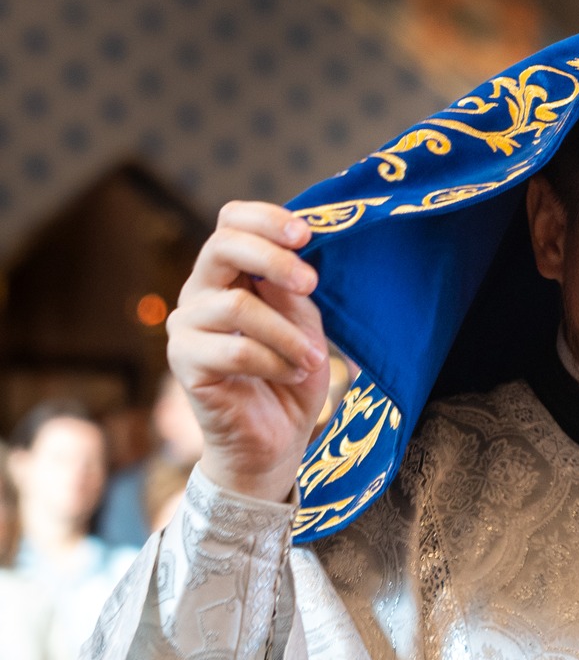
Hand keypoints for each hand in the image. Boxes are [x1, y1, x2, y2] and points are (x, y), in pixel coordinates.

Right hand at [166, 203, 329, 503]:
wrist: (276, 440)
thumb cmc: (291, 376)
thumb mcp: (304, 323)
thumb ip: (292, 287)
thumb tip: (293, 249)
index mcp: (228, 274)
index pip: (230, 222)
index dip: (266, 219)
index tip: (307, 234)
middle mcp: (199, 293)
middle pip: (222, 246)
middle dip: (273, 259)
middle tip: (311, 283)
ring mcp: (186, 327)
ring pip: (237, 305)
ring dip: (286, 333)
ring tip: (311, 358)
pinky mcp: (184, 363)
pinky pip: (235, 350)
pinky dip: (275, 362)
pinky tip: (292, 374)